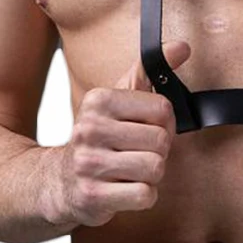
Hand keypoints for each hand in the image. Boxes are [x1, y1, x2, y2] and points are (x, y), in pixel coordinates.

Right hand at [50, 39, 190, 227]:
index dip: (164, 124)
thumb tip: (183, 46)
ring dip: (151, 174)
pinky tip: (125, 188)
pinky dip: (143, 196)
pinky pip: (145, 195)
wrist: (60, 181)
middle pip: (161, 141)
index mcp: (99, 100)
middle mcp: (89, 129)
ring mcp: (88, 164)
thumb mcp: (119, 97)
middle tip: (137, 152)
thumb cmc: (100, 137)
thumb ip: (151, 70)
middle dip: (157, 151)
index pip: (163, 109)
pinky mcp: (92, 196)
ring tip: (130, 170)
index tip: (146, 128)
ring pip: (155, 168)